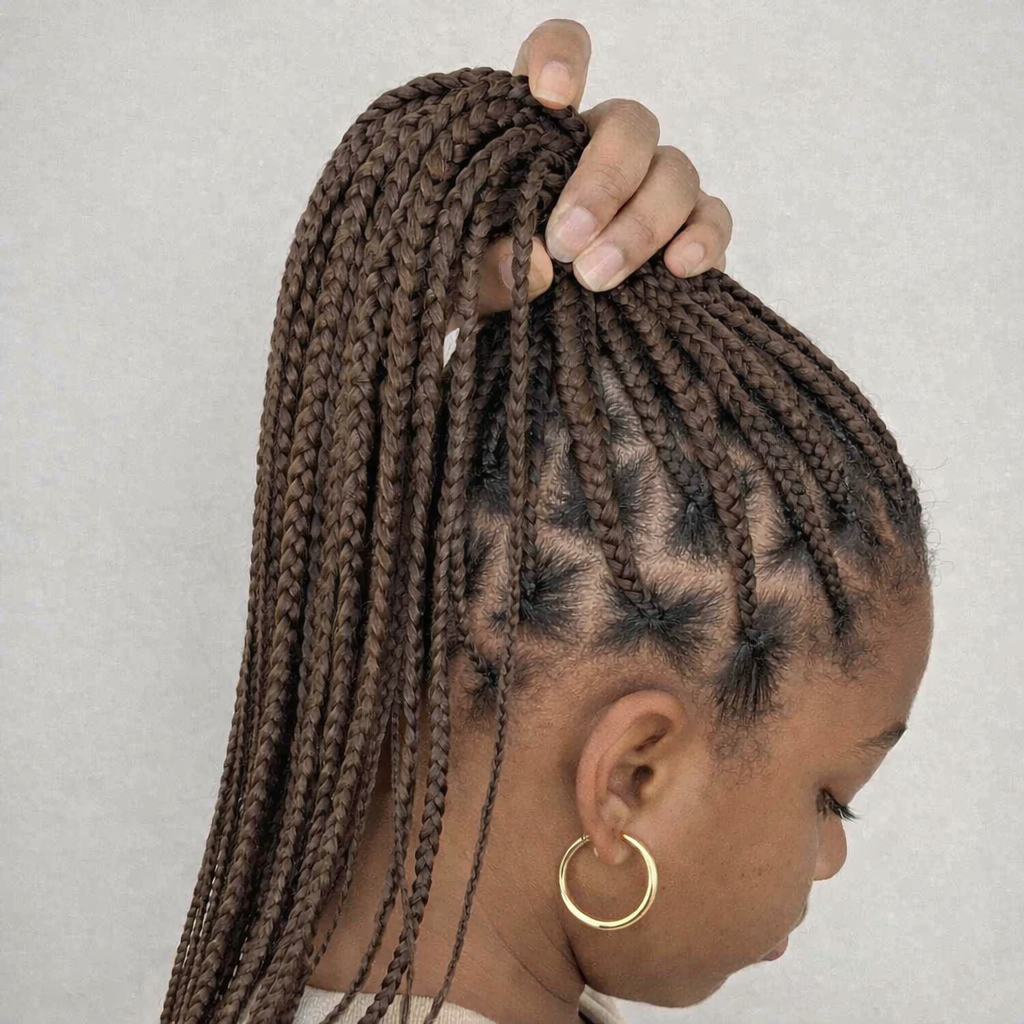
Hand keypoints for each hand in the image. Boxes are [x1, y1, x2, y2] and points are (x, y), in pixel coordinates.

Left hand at [475, 17, 731, 318]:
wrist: (522, 349)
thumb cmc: (484, 296)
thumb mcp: (463, 289)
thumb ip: (484, 276)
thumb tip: (539, 263)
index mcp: (539, 137)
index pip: (556, 59)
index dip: (562, 57)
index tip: (552, 95)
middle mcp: (602, 151)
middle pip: (630, 124)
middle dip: (603, 182)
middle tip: (566, 243)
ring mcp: (652, 190)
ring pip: (674, 172)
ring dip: (639, 225)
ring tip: (596, 278)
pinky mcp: (688, 235)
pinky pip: (712, 219)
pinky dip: (702, 239)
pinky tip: (676, 269)